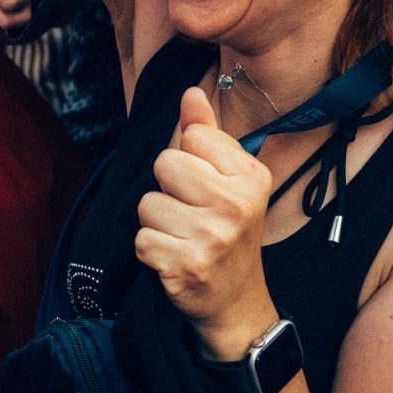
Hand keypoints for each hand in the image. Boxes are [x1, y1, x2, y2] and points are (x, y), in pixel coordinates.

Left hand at [135, 86, 275, 349]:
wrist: (237, 301)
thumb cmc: (229, 229)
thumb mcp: (229, 179)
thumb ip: (207, 133)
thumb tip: (190, 91)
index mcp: (250, 175)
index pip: (191, 136)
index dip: (189, 159)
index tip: (206, 186)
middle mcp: (236, 204)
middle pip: (164, 163)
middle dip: (168, 188)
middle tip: (191, 213)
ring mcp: (212, 237)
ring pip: (147, 203)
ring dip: (157, 222)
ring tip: (183, 236)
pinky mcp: (186, 267)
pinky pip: (141, 240)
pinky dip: (151, 250)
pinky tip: (175, 258)